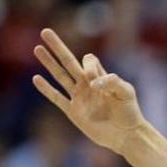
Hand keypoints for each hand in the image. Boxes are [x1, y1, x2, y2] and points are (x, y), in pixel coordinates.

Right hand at [32, 29, 145, 153]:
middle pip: (68, 61)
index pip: (88, 60)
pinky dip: (47, 89)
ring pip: (60, 76)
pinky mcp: (73, 112)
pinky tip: (36, 79)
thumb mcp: (126, 92)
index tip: (95, 82)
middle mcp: (87, 85)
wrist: (126, 135)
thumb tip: (92, 82)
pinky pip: (57, 98)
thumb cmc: (129, 112)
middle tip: (45, 31)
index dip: (88, 66)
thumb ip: (112, 82)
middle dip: (58, 47)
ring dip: (49, 62)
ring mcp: (79, 97)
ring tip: (37, 48)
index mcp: (100, 78)